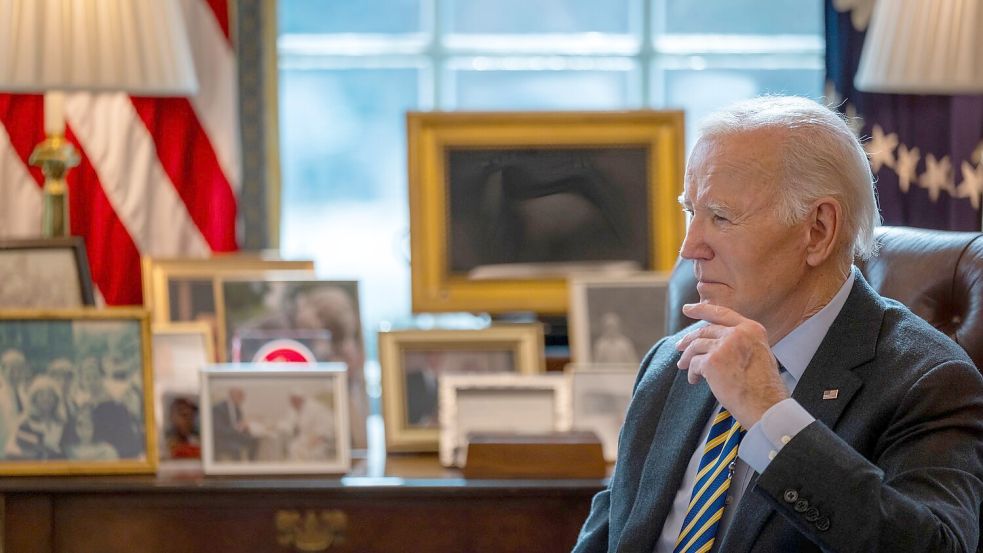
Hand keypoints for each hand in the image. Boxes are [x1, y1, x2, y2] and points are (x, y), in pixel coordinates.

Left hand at [675, 302, 788, 427]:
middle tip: (679, 347)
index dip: (701, 310)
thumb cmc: (764, 387)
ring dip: (687, 358)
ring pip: (696, 346)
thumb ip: (740, 342)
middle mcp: (737, 333)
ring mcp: (723, 346)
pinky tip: (695, 380)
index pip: (722, 313)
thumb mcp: (759, 353)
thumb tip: (715, 341)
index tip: (687, 309)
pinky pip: (694, 364)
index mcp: (752, 329)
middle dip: (689, 339)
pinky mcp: (712, 362)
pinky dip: (692, 373)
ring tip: (683, 366)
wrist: (766, 405)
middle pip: (705, 331)